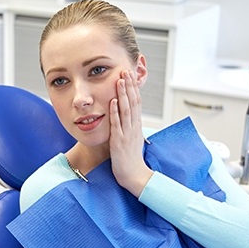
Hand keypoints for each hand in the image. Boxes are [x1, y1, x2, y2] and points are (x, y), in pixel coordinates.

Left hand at [109, 70, 152, 196]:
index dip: (133, 89)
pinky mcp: (119, 141)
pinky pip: (117, 124)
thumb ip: (130, 127)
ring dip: (122, 94)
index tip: (130, 76)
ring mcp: (127, 133)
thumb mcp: (132, 139)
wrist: (134, 176)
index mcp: (136, 126)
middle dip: (129, 86)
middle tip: (125, 71)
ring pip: (126, 110)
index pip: (136, 103)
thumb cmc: (131, 159)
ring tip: (120, 81)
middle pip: (133, 102)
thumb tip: (128, 116)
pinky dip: (115, 112)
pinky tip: (112, 101)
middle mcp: (133, 127)